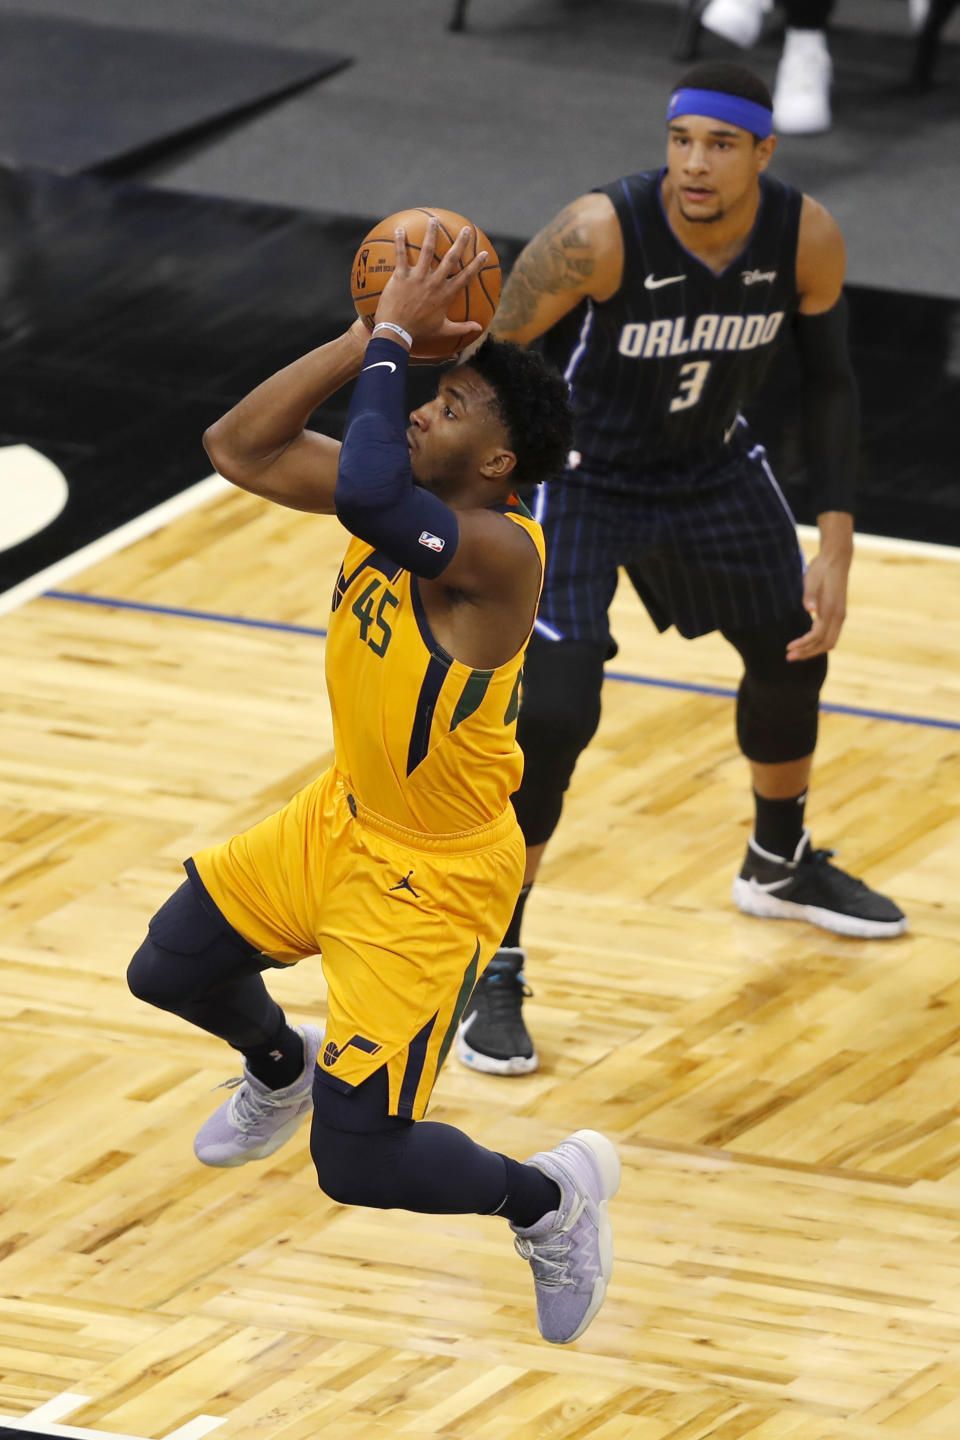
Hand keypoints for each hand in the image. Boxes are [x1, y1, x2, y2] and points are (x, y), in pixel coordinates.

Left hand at [374, 217, 485, 352]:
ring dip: (431, 234)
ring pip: (426, 251)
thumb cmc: (419, 332)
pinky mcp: (401, 276)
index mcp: (446, 294)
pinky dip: (399, 242)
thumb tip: (480, 328)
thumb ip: (462, 328)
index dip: (476, 264)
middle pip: (450, 258)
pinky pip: (400, 255)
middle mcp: (434, 282)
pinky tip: (399, 229)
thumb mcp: (443, 330)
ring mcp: (417, 278)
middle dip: (460, 242)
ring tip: (434, 220)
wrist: (397, 332)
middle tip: (466, 229)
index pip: (466, 276)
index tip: (484, 253)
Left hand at [786, 547, 850, 660]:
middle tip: (789, 657)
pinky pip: (830, 635)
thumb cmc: (821, 569)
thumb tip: (810, 609)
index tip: (788, 647)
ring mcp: (840, 615)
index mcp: (831, 609)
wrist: (836, 558)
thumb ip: (810, 595)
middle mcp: (839, 615)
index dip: (803, 644)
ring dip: (813, 650)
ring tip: (796, 653)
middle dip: (807, 653)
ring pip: (830, 642)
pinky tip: (805, 643)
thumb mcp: (811, 579)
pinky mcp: (838, 613)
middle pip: (826, 644)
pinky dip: (818, 643)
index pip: (818, 635)